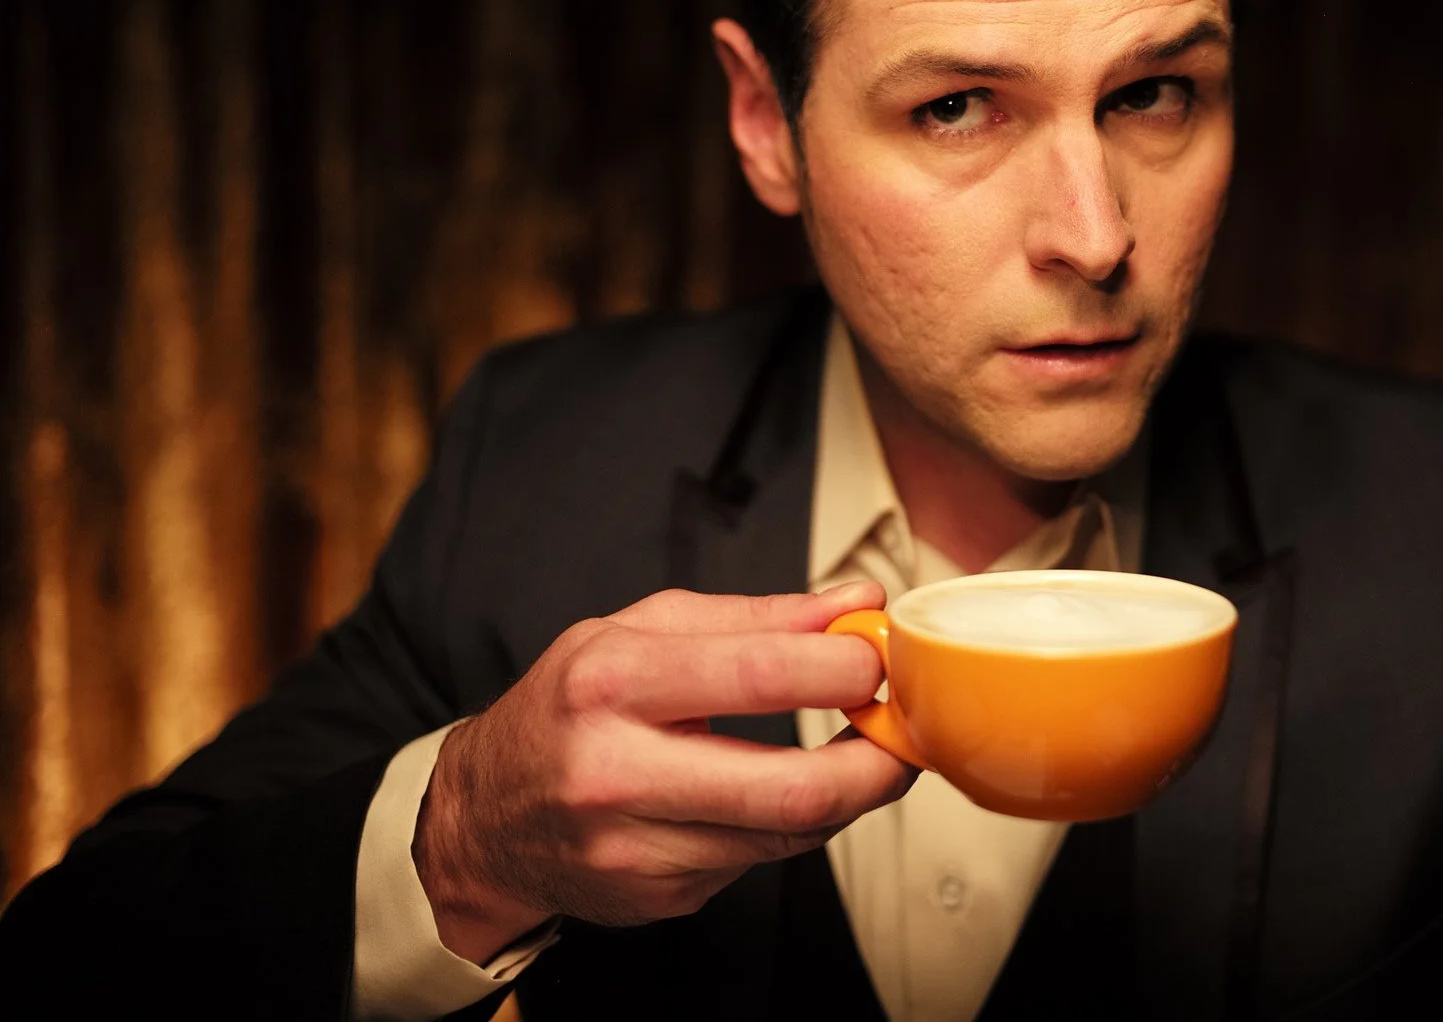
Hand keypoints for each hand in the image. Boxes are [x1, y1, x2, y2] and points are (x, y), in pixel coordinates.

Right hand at [412, 581, 912, 962]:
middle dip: (877, 762)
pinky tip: (770, 793)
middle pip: (794, 786)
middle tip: (901, 733)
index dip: (846, 670)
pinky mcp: (657, 896)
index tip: (880, 658)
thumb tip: (854, 604)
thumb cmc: (566, 708)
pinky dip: (786, 823)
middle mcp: (617, 773)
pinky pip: (759, 859)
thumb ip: (756, 617)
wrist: (483, 818)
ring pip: (790, 833)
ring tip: (858, 754)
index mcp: (611, 683)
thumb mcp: (639, 632)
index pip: (761, 676)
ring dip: (847, 794)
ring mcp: (636, 848)